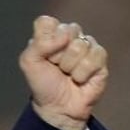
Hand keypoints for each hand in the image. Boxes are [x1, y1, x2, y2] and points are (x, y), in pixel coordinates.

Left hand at [18, 15, 108, 129]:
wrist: (58, 107)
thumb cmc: (43, 84)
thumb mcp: (29, 63)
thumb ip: (38, 44)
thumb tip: (64, 36)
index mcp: (51, 34)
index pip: (47, 22)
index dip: (45, 41)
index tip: (43, 57)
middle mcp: (70, 37)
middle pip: (67, 31)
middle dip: (57, 54)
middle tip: (56, 67)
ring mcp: (87, 46)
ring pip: (80, 45)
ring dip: (69, 66)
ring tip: (67, 75)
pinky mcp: (100, 58)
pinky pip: (93, 57)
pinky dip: (82, 73)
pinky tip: (80, 80)